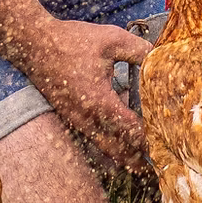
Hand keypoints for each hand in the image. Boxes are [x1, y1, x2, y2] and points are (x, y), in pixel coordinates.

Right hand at [22, 17, 151, 175]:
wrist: (33, 45)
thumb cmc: (71, 42)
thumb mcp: (112, 40)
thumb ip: (140, 51)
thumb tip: (162, 57)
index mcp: (100, 104)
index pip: (132, 132)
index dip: (151, 138)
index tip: (168, 139)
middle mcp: (87, 120)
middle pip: (118, 151)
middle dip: (139, 159)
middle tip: (158, 163)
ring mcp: (76, 122)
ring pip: (104, 149)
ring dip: (124, 154)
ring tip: (144, 158)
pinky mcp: (70, 118)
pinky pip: (93, 139)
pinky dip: (109, 143)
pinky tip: (121, 133)